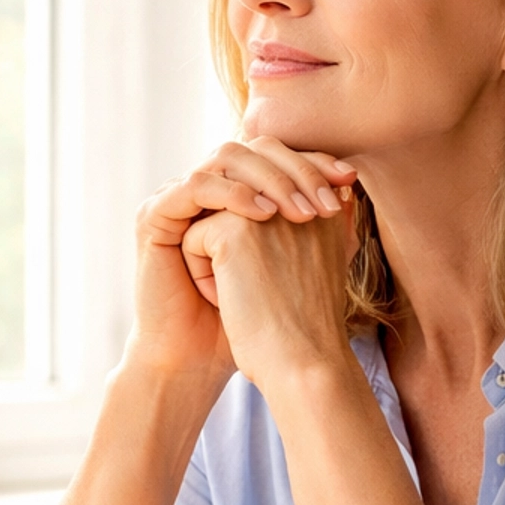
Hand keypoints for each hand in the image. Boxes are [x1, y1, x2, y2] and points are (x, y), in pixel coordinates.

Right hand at [128, 139, 354, 386]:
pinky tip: (263, 216)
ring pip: (226, 157)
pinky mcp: (153, 215)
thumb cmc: (250, 318)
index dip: (313, 161)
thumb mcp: (293, 262)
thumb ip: (315, 226)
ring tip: (300, 212)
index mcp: (234, 190)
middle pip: (254, 148)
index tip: (348, 179)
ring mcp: (176, 198)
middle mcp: (206, 187)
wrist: (202, 356)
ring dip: (270, 180)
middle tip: (326, 199)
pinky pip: (195, 186)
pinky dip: (233, 195)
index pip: (277, 156)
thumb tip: (351, 189)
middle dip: (296, 169)